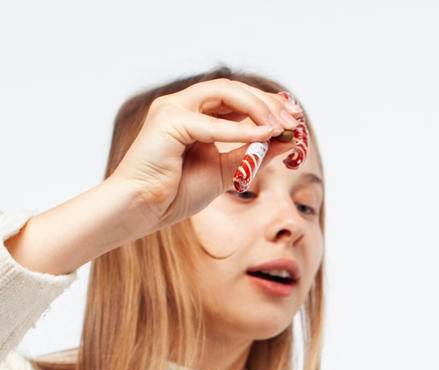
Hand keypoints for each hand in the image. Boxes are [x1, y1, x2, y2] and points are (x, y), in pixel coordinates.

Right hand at [106, 77, 303, 236]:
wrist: (143, 210)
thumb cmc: (177, 193)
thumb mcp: (229, 171)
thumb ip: (256, 154)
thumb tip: (290, 141)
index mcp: (196, 114)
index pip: (237, 98)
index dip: (267, 104)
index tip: (295, 119)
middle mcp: (184, 105)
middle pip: (233, 89)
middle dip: (267, 102)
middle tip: (294, 119)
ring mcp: (173, 109)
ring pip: (222, 92)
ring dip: (256, 107)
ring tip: (279, 126)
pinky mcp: (167, 122)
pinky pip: (209, 123)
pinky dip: (238, 130)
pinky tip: (262, 136)